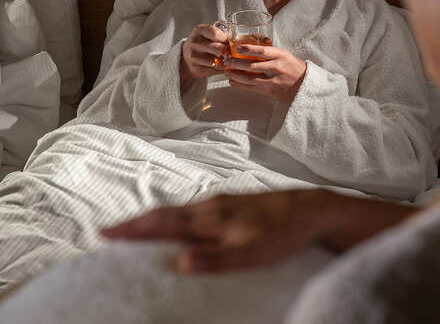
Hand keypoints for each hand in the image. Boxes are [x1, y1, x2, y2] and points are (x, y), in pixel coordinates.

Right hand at [100, 190, 329, 273]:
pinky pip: (193, 208)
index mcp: (211, 217)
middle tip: (111, 230)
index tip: (106, 232)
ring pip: (179, 209)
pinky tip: (178, 222)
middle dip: (136, 222)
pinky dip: (174, 215)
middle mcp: (212, 205)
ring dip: (154, 218)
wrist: (310, 209)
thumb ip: (216, 259)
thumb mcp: (252, 253)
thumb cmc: (281, 232)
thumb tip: (177, 263)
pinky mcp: (231, 201)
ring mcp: (221, 201)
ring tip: (136, 227)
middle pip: (166, 212)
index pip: (164, 223)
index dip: (134, 229)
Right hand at [181, 24, 229, 79]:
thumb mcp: (208, 34)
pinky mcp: (196, 69)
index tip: (229, 42)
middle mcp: (195, 43)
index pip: (215, 33)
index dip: (225, 39)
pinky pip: (215, 70)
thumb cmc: (203, 43)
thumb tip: (239, 41)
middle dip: (228, 52)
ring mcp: (194, 57)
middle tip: (232, 53)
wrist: (187, 57)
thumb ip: (221, 36)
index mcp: (199, 31)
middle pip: (217, 48)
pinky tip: (224, 67)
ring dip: (226, 62)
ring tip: (229, 60)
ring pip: (217, 62)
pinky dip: (222, 69)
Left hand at [223, 45, 306, 101]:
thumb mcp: (283, 55)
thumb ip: (268, 52)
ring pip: (249, 78)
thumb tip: (248, 48)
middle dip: (236, 63)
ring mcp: (272, 81)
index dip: (248, 49)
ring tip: (227, 71)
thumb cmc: (292, 67)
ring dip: (235, 75)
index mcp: (280, 56)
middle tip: (227, 61)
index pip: (262, 51)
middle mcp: (276, 68)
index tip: (237, 48)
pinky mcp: (269, 91)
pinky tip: (233, 81)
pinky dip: (240, 85)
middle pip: (252, 66)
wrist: (304, 84)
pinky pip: (251, 88)